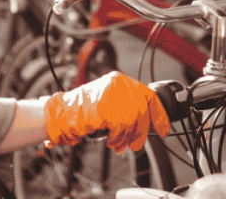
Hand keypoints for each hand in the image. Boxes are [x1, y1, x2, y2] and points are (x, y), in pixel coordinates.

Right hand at [44, 71, 170, 153]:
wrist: (61, 115)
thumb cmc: (82, 112)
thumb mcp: (108, 102)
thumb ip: (126, 106)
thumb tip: (147, 121)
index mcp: (120, 80)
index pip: (149, 96)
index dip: (159, 115)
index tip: (165, 129)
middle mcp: (118, 84)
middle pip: (142, 112)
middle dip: (141, 133)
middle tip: (135, 145)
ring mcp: (112, 95)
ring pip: (133, 122)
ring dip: (125, 138)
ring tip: (115, 142)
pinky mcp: (106, 108)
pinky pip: (122, 128)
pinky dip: (117, 139)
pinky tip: (109, 140)